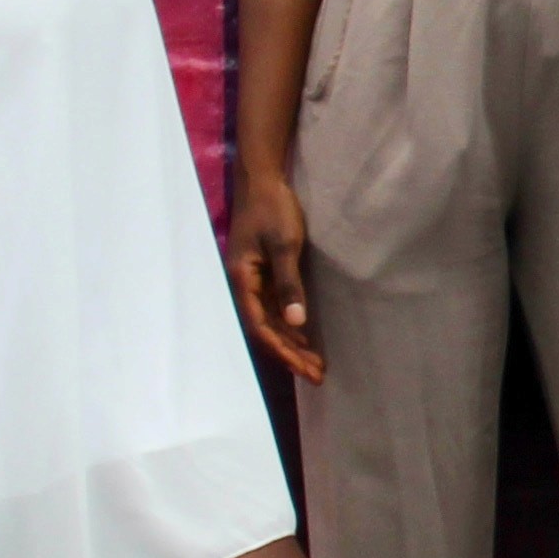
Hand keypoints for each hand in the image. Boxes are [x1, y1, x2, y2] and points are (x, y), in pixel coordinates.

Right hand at [226, 166, 321, 382]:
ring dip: (291, 344)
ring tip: (314, 365)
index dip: (281, 349)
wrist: (263, 181)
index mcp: (242, 279)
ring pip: (270, 321)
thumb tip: (296, 322)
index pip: (259, 325)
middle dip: (290, 354)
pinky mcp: (263, 274)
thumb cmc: (273, 208)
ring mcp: (253, 281)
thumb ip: (289, 283)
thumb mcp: (285, 244)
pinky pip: (274, 308)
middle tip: (316, 376)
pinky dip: (289, 326)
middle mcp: (243, 285)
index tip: (303, 367)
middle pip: (265, 329)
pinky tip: (305, 339)